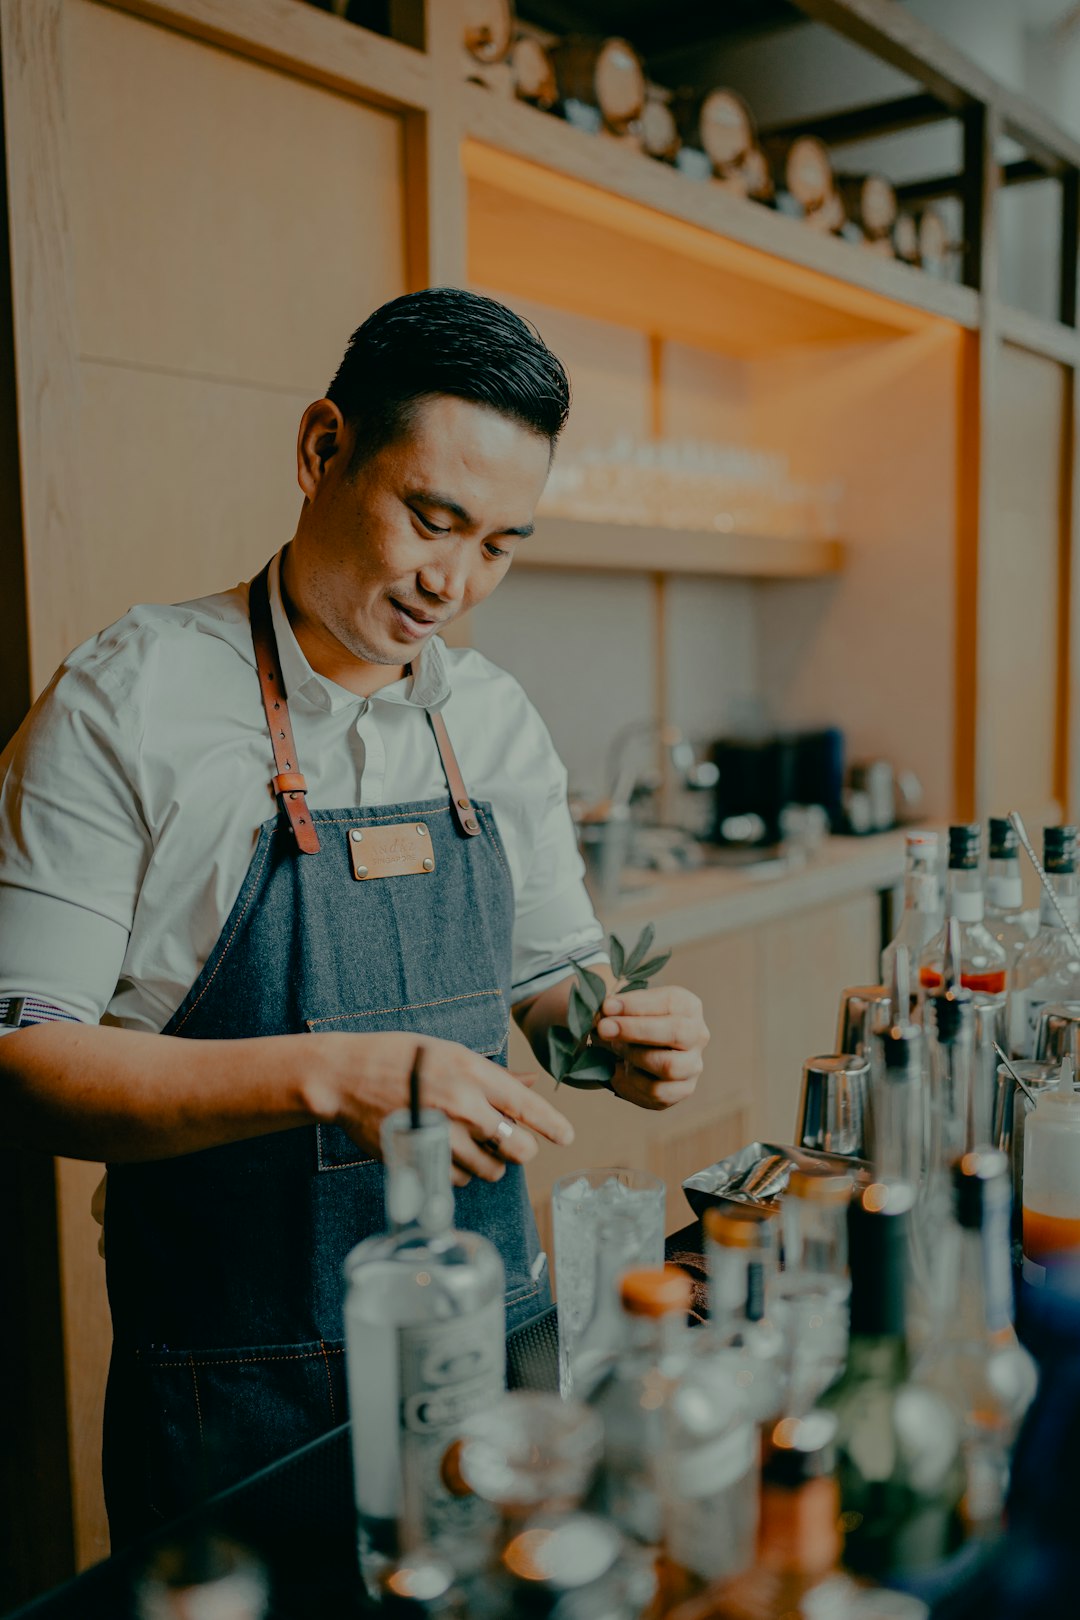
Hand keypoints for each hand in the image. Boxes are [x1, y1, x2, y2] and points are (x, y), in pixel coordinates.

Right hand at [305, 1031, 573, 1186]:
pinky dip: (460, 1172)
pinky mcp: (421, 1160)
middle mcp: (462, 1106)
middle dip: (520, 1150)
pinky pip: (459, 1180)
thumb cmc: (400, 1058)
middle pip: (517, 1147)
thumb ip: (494, 1075)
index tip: (567, 1136)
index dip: (552, 1125)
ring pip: (490, 1170)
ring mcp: (441, 1136)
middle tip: (511, 1144)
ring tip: (471, 1144)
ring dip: (489, 1163)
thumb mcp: (451, 1053)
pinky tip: (447, 1152)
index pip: (526, 1106)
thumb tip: (531, 1083)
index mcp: (472, 1073)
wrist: (347, 1077)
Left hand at [594, 985, 707, 1110]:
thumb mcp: (626, 1009)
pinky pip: (657, 1091)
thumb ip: (615, 1010)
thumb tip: (603, 1014)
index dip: (636, 1005)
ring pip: (669, 1065)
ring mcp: (693, 1065)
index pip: (670, 1002)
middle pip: (677, 1032)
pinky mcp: (682, 1090)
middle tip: (604, 1028)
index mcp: (687, 1006)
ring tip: (616, 1048)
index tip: (607, 1007)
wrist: (636, 1055)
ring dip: (634, 1056)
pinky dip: (632, 1081)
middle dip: (636, 1030)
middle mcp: (697, 1035)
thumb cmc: (633, 1024)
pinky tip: (621, 1070)